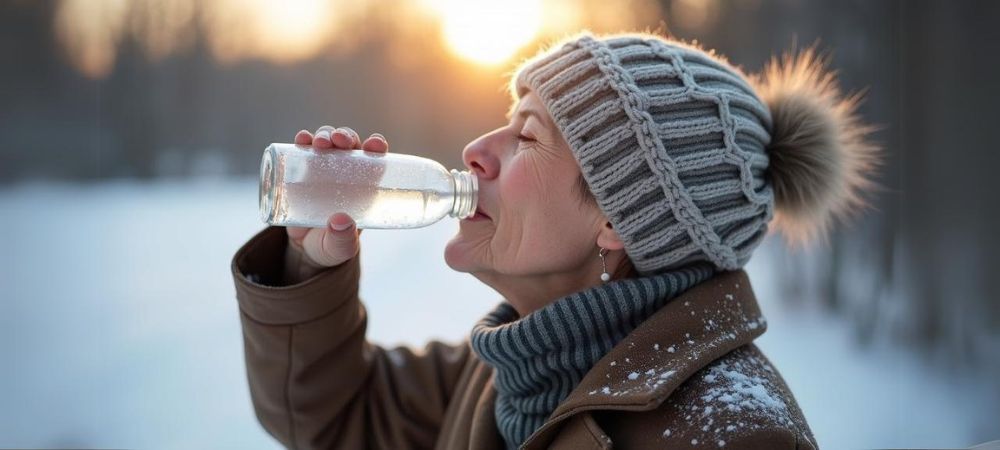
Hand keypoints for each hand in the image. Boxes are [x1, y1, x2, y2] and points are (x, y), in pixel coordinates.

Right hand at [285, 126, 388, 268]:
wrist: (306, 249)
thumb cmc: (332, 245)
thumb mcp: (340, 248)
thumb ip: (343, 240)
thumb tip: (341, 222)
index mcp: (365, 186)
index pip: (375, 159)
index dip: (377, 147)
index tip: (375, 145)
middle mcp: (346, 172)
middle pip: (350, 145)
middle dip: (346, 136)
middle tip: (340, 141)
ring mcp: (323, 169)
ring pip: (328, 142)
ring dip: (325, 134)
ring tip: (320, 142)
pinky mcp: (302, 171)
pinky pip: (302, 150)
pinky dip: (302, 140)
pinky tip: (301, 139)